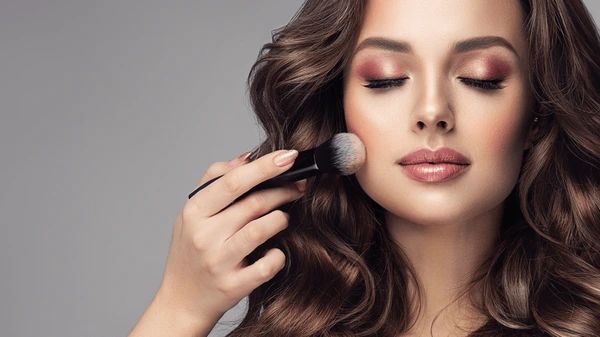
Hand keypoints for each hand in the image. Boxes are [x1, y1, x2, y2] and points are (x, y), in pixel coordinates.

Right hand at [157, 149, 304, 331]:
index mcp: (194, 212)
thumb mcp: (192, 213)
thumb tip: (247, 157)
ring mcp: (218, 262)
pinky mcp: (233, 286)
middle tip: (299, 186)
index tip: (289, 156)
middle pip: (254, 203)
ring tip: (284, 217)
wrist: (181, 302)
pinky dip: (278, 255)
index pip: (233, 180)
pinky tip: (276, 251)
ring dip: (281, 218)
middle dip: (284, 190)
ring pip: (263, 229)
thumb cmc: (190, 252)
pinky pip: (268, 264)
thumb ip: (215, 181)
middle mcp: (204, 235)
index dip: (265, 166)